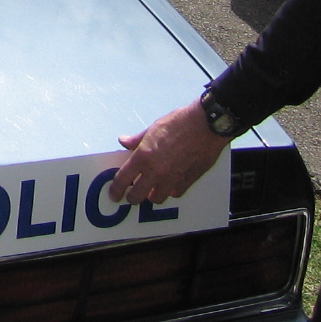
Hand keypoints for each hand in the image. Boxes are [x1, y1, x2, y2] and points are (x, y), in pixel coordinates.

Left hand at [113, 101, 227, 204]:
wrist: (205, 125)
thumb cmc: (179, 123)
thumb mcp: (153, 128)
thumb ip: (137, 139)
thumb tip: (123, 141)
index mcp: (143, 156)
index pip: (123, 179)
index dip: (116, 189)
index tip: (114, 194)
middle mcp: (156, 171)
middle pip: (137, 196)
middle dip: (132, 197)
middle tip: (132, 194)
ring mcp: (172, 179)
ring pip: (157, 198)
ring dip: (152, 195)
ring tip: (151, 188)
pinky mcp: (188, 181)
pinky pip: (175, 193)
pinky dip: (170, 190)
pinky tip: (170, 183)